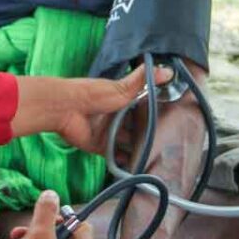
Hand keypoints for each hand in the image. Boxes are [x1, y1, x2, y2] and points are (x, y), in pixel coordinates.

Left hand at [15, 65, 170, 153]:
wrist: (66, 108)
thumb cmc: (94, 94)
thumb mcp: (123, 87)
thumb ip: (143, 79)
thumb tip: (169, 70)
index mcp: (121, 101)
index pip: (142, 109)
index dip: (155, 116)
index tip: (172, 124)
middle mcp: (116, 117)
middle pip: (135, 128)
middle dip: (148, 135)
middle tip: (167, 146)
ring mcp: (108, 133)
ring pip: (126, 143)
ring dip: (138, 150)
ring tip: (156, 159)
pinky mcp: (99, 147)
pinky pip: (114, 156)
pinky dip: (124, 161)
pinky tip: (137, 167)